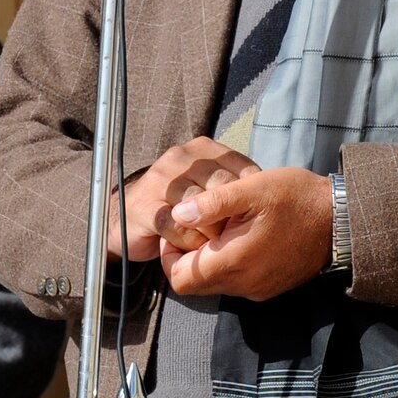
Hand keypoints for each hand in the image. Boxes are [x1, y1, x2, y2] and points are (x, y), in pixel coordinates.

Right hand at [111, 137, 259, 261]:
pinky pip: (177, 225)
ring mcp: (160, 180)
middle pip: (222, 186)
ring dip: (211, 231)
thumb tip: (269, 196)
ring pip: (200, 206)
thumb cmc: (179, 206)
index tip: (253, 217)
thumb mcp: (211, 189)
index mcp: (202, 149)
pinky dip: (189, 240)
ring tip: (213, 244)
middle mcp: (180, 158)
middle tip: (234, 235)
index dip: (251, 196)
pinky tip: (192, 247)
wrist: (129, 219)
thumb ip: (235, 186)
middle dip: (232, 216)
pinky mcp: (145, 205)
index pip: (240, 167)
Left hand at [159, 166, 333, 299]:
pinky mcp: (270, 287)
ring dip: (210, 260)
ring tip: (222, 226)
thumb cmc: (297, 198)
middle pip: (195, 284)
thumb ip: (212, 203)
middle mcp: (244, 285)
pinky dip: (230, 264)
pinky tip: (241, 235)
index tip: (179, 229)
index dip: (170, 256)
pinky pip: (237, 282)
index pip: (180, 279)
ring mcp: (259, 289)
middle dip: (188, 257)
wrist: (342, 219)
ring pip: (216, 284)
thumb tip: (178, 214)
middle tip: (198, 225)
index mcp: (234, 262)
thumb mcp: (251, 189)